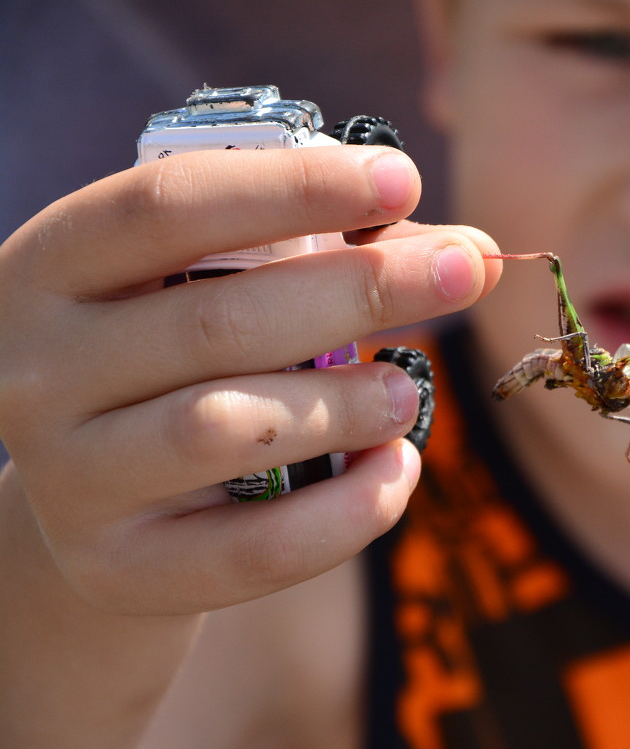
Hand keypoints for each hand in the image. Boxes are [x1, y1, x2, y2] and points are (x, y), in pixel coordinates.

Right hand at [0, 146, 499, 614]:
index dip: (292, 186)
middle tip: (465, 273)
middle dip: (362, 289)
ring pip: (229, 429)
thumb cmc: (182, 366)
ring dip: (346, 404)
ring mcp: (71, 478)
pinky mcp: (124, 568)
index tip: (404, 180)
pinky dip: (350, 509)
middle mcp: (40, 369)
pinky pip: (258, 548)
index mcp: (53, 267)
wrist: (105, 509)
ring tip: (408, 392)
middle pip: (219, 321)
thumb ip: (329, 256)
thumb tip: (467, 253)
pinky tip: (399, 470)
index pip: (168, 206)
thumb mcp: (219, 291)